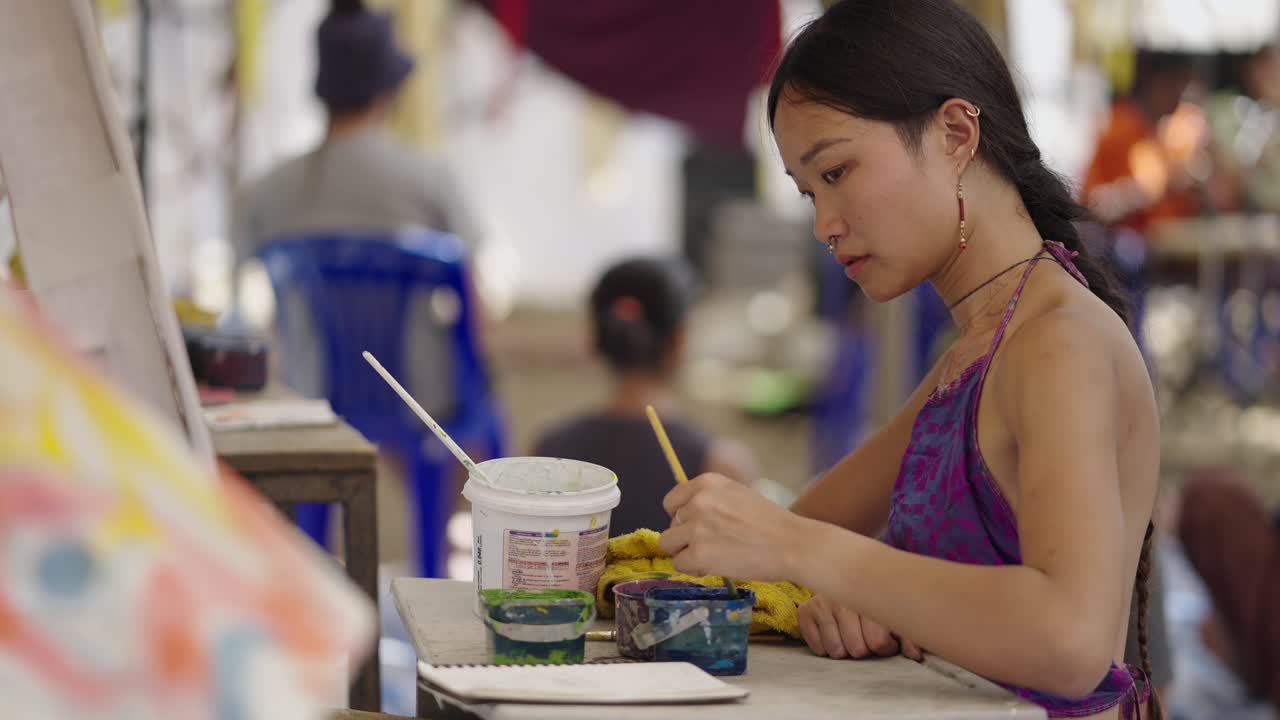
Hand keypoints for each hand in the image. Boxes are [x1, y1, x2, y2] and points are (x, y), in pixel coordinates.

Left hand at [658, 472, 807, 581]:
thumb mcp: (736, 495)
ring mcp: (696, 528)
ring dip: (686, 553)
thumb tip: (682, 516)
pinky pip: (679, 564)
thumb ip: (709, 500)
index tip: (696, 527)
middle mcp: (698, 501)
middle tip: (712, 545)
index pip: (671, 501)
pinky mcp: (698, 554)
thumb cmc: (770, 523)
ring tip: (712, 556)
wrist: (792, 544)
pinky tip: (715, 566)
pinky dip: (693, 568)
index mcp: (707, 482)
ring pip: (669, 544)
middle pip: (670, 524)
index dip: (681, 517)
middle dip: (685, 537)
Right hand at [798, 595, 923, 661]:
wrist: (843, 567)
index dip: (887, 648)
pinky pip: (818, 648)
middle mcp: (843, 597)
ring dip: (845, 649)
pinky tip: (834, 633)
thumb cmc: (874, 596)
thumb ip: (909, 633)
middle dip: (866, 648)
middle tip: (868, 636)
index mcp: (870, 594)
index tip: (888, 640)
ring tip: (850, 635)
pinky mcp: (806, 610)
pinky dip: (826, 648)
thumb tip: (913, 655)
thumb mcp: (895, 610)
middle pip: (858, 649)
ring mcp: (822, 602)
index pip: (879, 642)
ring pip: (837, 651)